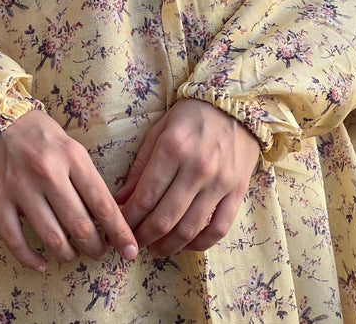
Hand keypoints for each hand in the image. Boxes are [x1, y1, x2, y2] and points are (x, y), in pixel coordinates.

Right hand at [0, 110, 137, 271]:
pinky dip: (30, 259)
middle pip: (80, 226)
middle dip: (96, 247)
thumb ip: (87, 180)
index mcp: (72, 158)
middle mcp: (48, 173)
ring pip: (51, 237)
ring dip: (68, 255)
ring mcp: (20, 187)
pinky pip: (14, 239)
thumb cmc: (42, 136)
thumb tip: (106, 217)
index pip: (102, 204)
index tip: (130, 251)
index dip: (119, 232)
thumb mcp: (73, 148)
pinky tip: (42, 264)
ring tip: (74, 255)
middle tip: (100, 252)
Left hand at [115, 99, 259, 257]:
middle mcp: (197, 167)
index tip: (118, 227)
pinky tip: (185, 244)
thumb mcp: (159, 131)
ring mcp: (220, 182)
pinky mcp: (237, 191)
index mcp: (173, 148)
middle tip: (133, 242)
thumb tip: (121, 199)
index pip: (145, 196)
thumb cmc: (191, 116)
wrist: (235, 106)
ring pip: (190, 228)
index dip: (128, 218)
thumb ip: (141, 166)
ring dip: (168, 246)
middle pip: (165, 217)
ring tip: (155, 249)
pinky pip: (219, 228)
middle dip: (144, 236)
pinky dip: (200, 243)